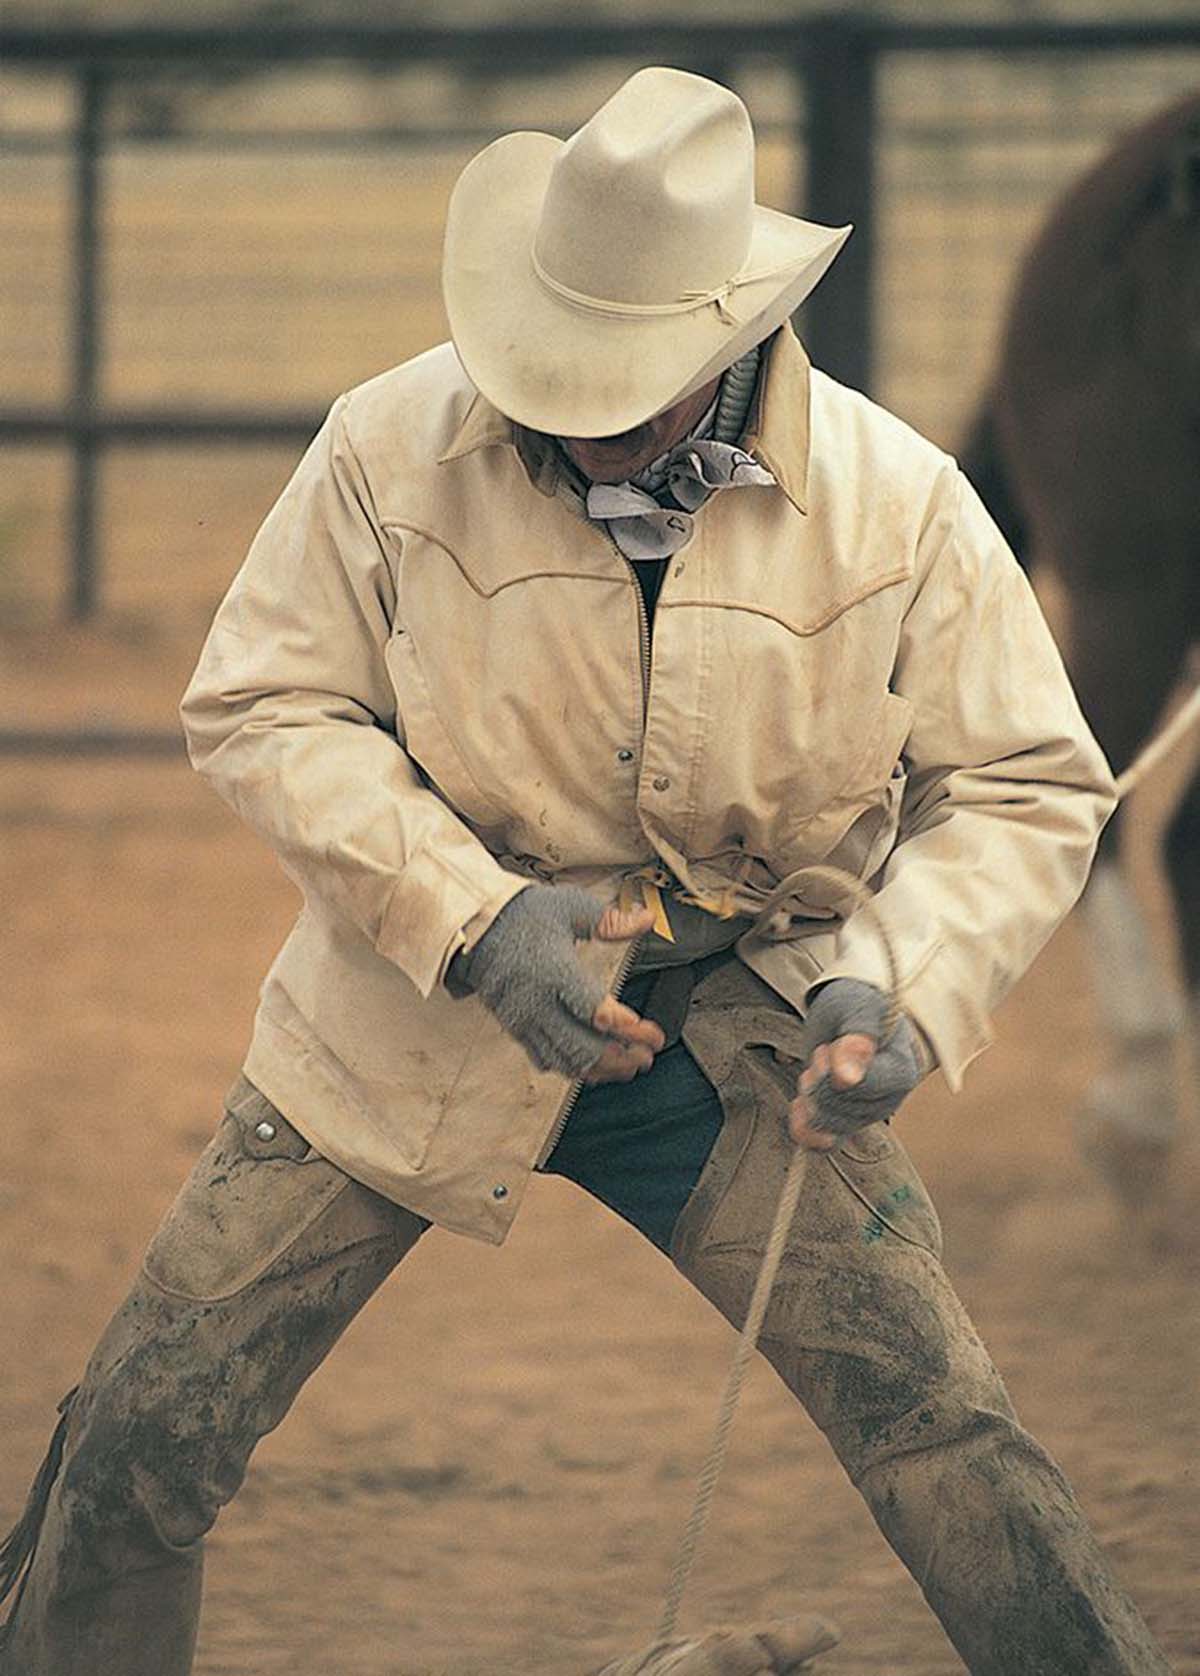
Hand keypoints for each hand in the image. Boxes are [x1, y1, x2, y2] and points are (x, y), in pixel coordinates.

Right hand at [454, 886, 663, 1080]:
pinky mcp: (515, 1028)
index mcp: (554, 971)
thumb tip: (645, 919)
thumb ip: (610, 920)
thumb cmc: (522, 915)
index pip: (597, 1013)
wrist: (475, 928)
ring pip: (566, 1061)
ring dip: (601, 1070)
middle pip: (584, 1048)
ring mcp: (524, 1020)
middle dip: (622, 1058)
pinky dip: (574, 1068)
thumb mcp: (569, 907)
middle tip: (646, 1057)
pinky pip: (546, 1059)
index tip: (652, 1033)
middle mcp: (537, 1002)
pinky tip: (593, 1065)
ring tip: (628, 1066)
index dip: (629, 1029)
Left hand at [788, 978, 923, 1150]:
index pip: (860, 1089)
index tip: (830, 1046)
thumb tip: (849, 1079)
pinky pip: (821, 1144)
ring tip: (818, 1067)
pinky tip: (799, 1104)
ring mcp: (866, 1115)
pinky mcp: (845, 1124)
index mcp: (901, 1070)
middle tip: (824, 1051)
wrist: (849, 1015)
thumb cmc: (857, 1006)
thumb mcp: (857, 1008)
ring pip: (827, 1125)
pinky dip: (803, 1127)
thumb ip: (856, 1038)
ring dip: (810, 1094)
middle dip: (819, 1078)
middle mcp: (888, 1100)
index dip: (833, 1072)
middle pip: (838, 1109)